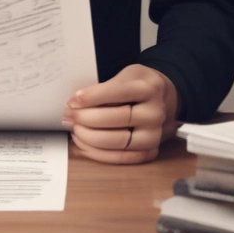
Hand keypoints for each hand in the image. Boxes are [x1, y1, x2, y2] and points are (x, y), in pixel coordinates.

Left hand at [62, 64, 179, 164]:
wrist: (165, 101)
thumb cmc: (141, 86)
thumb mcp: (128, 75)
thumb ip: (107, 86)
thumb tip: (78, 102)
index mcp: (149, 89)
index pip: (118, 92)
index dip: (93, 97)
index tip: (74, 100)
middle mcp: (155, 113)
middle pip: (117, 118)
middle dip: (86, 118)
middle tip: (68, 114)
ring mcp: (154, 135)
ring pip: (117, 141)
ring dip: (89, 137)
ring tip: (74, 128)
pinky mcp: (149, 152)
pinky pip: (121, 158)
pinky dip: (98, 152)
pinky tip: (83, 142)